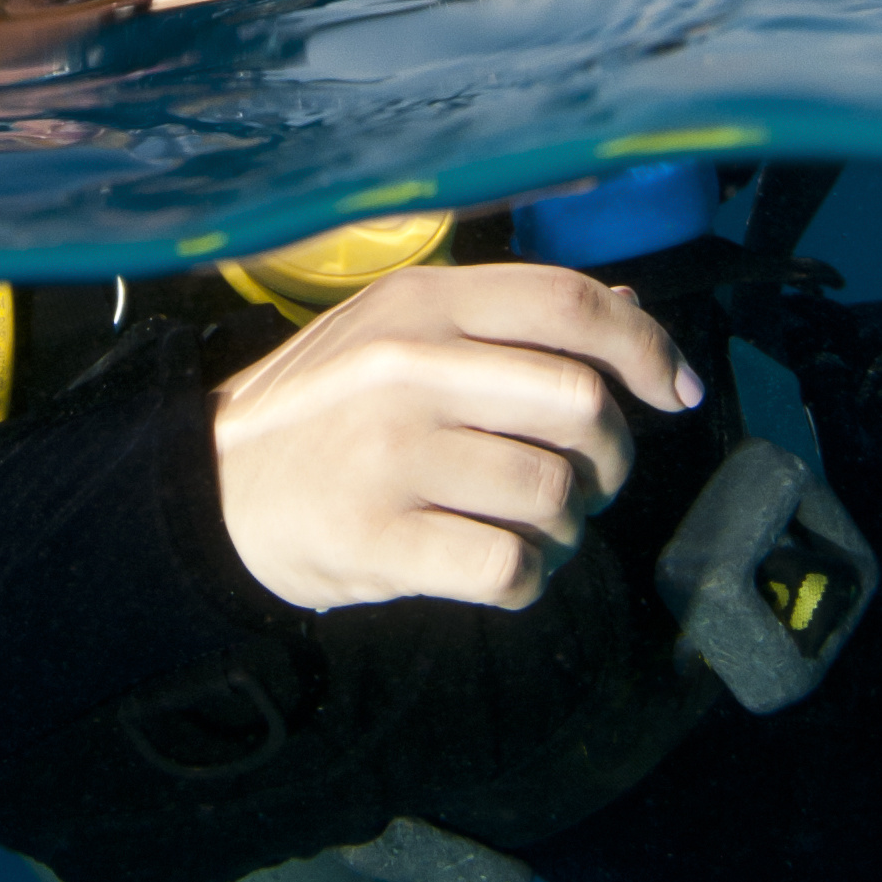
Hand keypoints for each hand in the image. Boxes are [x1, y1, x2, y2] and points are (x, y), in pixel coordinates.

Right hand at [209, 263, 703, 614]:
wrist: (206, 491)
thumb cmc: (324, 411)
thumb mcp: (400, 335)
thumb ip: (507, 322)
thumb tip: (627, 310)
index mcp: (421, 301)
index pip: (569, 303)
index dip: (646, 346)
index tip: (675, 392)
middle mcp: (409, 366)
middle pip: (580, 402)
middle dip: (611, 456)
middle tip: (587, 481)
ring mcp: (390, 452)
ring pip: (554, 493)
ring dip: (567, 528)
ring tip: (532, 529)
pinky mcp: (377, 537)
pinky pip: (510, 565)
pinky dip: (529, 580)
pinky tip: (502, 570)